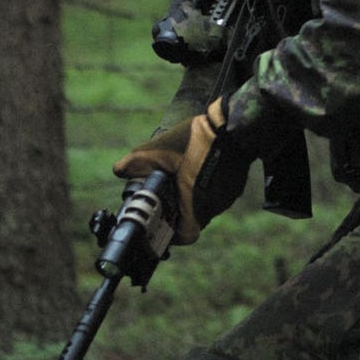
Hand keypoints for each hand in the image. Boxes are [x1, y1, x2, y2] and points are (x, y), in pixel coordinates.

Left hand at [114, 98, 255, 245]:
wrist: (234, 124)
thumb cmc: (196, 139)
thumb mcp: (160, 149)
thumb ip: (136, 163)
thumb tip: (120, 171)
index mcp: (195, 205)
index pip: (184, 235)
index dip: (172, 232)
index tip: (163, 221)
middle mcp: (215, 206)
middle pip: (195, 219)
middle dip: (181, 208)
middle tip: (171, 191)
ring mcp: (230, 196)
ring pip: (207, 205)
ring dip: (195, 195)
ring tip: (186, 175)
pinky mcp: (238, 185)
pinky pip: (220, 192)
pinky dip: (210, 184)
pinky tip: (203, 166)